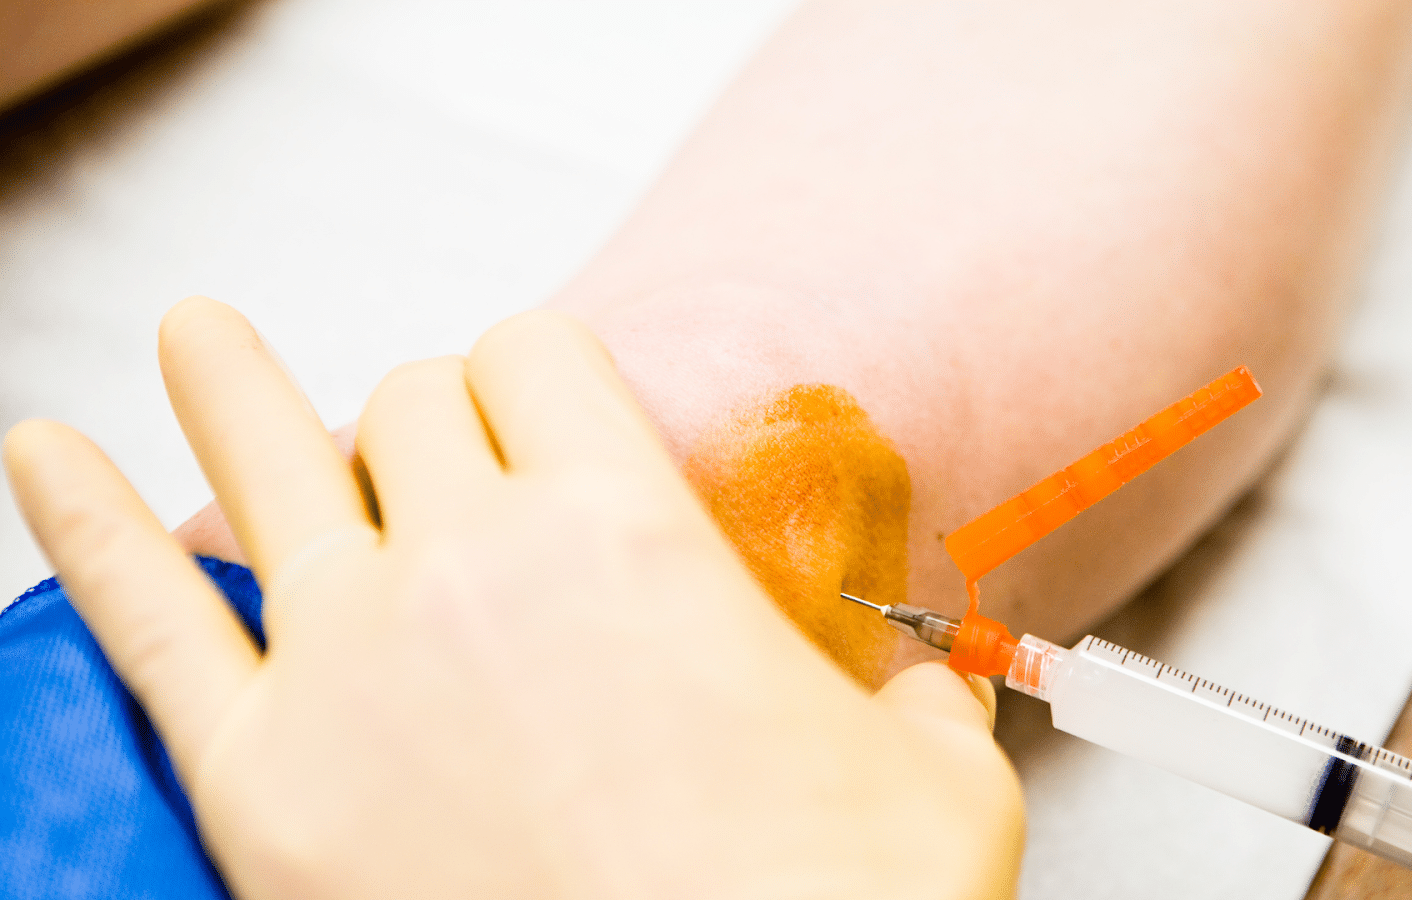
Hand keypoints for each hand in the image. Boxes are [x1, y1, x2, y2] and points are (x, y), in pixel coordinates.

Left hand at [3, 297, 1022, 899]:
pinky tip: (42, 454)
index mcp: (629, 532)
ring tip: (197, 334)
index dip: (536, 372)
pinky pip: (149, 619)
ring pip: (273, 462)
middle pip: (412, 406)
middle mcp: (475, 564)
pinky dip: (85, 525)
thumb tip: (913, 687)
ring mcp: (353, 663)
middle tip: (443, 460)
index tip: (537, 408)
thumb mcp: (931, 785)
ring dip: (233, 387)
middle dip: (434, 419)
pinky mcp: (265, 780)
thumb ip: (911, 700)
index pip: (538, 358)